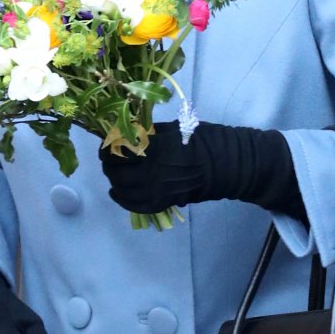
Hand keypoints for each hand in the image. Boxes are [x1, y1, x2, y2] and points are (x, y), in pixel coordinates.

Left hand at [100, 120, 303, 218]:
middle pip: (117, 170)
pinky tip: (116, 193)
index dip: (107, 147)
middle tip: (108, 158)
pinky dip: (123, 200)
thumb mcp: (175, 128)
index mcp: (155, 147)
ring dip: (114, 181)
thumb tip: (128, 134)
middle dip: (109, 164)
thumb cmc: (206, 141)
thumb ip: (149, 133)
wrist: (228, 165)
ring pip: (124, 189)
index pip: (119, 149)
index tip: (106, 143)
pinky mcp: (164, 201)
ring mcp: (158, 189)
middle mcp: (153, 170)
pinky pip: (137, 205)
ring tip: (114, 174)